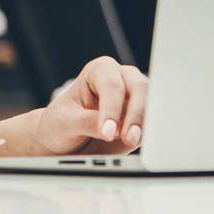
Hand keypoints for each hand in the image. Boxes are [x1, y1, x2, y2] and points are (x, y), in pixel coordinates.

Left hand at [31, 56, 147, 155]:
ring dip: (145, 124)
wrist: (65, 141)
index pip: (111, 85)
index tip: (108, 132)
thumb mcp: (64, 121)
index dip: (111, 108)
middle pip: (139, 88)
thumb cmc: (61, 123)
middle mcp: (121, 79)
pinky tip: (140, 143)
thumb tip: (111, 130)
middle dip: (135, 114)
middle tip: (127, 138)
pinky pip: (153, 123)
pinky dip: (150, 133)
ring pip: (151, 104)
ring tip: (131, 142)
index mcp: (99, 71)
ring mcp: (134, 98)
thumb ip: (87, 122)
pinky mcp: (141, 118)